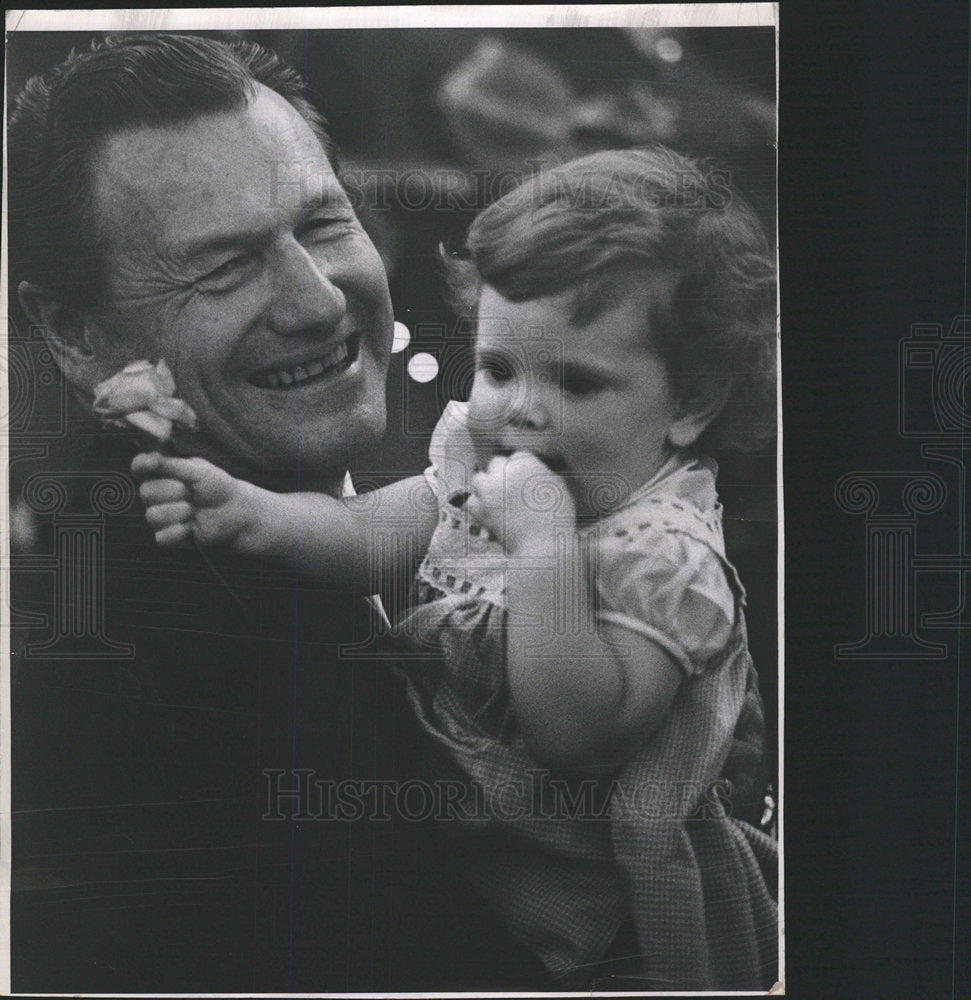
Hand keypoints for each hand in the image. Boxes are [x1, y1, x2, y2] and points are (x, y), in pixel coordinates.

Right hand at [131, 452, 265, 551]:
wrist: (235, 512)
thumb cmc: (217, 487)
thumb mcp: (198, 470)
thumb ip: (172, 464)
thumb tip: (150, 457)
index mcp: (162, 474)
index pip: (139, 468)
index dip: (141, 465)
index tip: (153, 464)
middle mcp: (157, 495)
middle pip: (145, 492)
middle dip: (171, 491)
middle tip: (190, 492)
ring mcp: (162, 516)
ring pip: (152, 516)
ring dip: (178, 512)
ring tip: (194, 510)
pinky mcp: (169, 536)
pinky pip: (161, 537)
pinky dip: (179, 532)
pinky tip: (192, 527)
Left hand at [467, 451, 575, 552]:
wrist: (543, 545)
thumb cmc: (557, 519)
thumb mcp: (559, 488)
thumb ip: (542, 474)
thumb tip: (532, 472)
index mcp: (528, 463)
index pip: (518, 456)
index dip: (520, 468)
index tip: (522, 480)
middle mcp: (506, 472)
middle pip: (496, 463)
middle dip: (500, 474)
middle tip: (508, 489)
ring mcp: (491, 490)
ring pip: (478, 478)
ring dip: (484, 486)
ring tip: (495, 499)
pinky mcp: (481, 508)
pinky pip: (471, 501)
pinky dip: (478, 506)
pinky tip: (488, 512)